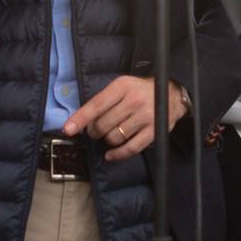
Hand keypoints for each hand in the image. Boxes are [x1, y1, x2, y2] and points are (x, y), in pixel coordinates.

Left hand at [62, 76, 187, 161]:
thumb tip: (80, 121)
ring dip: (107, 141)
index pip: (96, 105)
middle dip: (95, 132)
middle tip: (97, 130)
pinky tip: (111, 155)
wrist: (173, 93)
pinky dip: (117, 154)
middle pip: (103, 125)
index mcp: (123, 86)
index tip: (68, 129)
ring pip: (114, 138)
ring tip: (110, 135)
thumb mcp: (123, 86)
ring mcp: (146, 117)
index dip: (80, 118)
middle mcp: (135, 101)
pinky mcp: (154, 132)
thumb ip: (104, 100)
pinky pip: (130, 149)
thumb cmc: (141, 90)